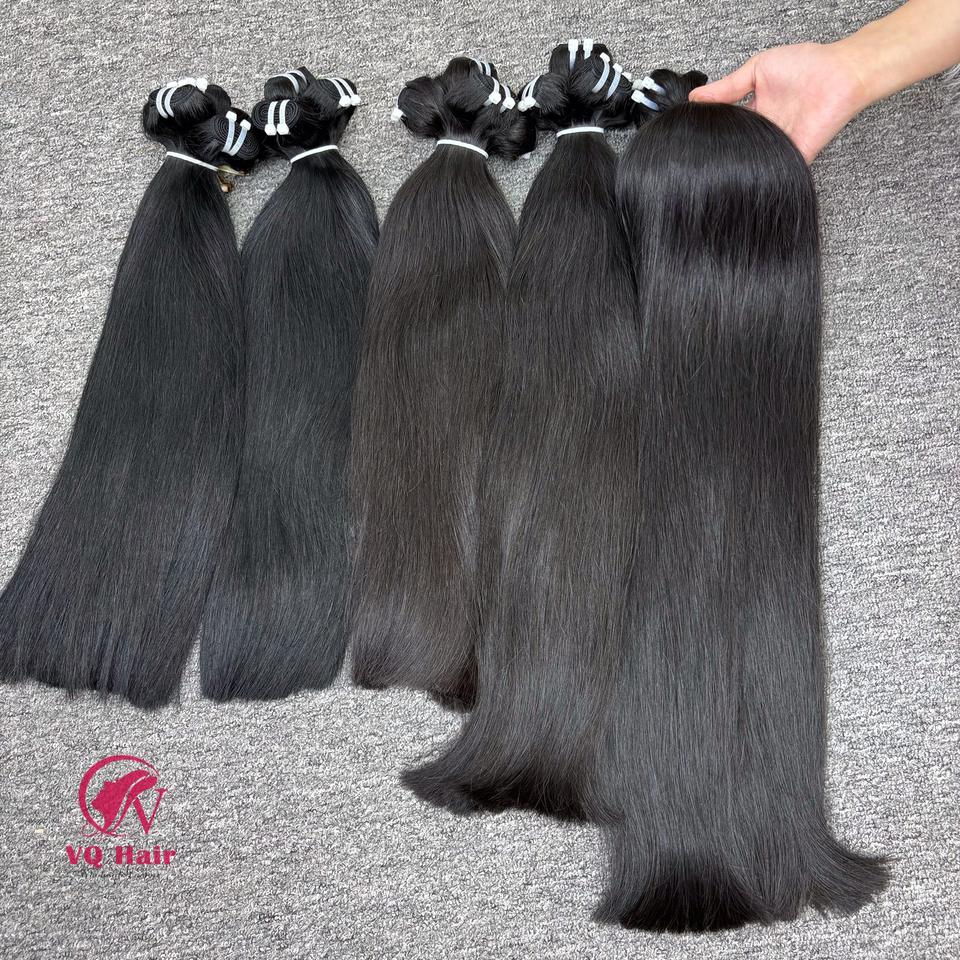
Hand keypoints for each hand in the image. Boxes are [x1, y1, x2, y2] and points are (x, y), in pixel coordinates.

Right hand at [689, 42, 869, 162]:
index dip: (711, 132)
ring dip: (734, 164)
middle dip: (719, 152)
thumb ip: (727, 87)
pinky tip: (739, 175)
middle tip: (698, 155)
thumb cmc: (806, 65)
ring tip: (711, 169)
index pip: (728, 128)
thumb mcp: (756, 70)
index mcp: (755, 112)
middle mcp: (765, 131)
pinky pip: (770, 172)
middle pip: (736, 147)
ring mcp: (777, 146)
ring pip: (749, 162)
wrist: (841, 75)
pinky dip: (757, 175)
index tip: (692, 135)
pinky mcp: (791, 158)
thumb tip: (695, 98)